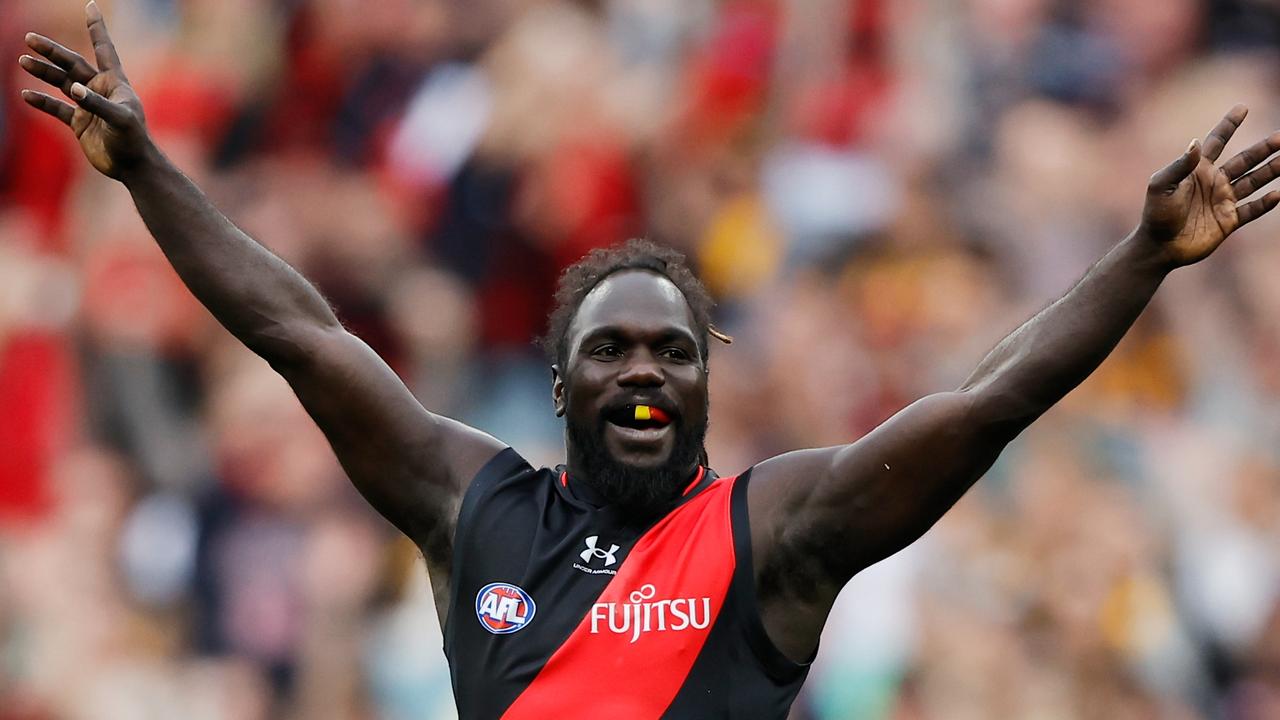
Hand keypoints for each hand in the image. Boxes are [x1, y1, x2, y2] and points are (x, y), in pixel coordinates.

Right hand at [19, 1, 149, 179]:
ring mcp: (88, 106)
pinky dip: (42, 101)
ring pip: (61, 83)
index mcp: (115, 83)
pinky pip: (56, 108)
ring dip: (43, 73)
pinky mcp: (79, 123)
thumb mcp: (119, 120)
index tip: (91, 6)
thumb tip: (73, 89)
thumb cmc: (133, 140)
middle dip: (52, 51)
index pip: (105, 49)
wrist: (132, 167)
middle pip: (72, 64)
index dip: (96, 29)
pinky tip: (26, 94)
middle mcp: (100, 90)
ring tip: (23, 61)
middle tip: (30, 39)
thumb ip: (96, 104)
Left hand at [1140, 105, 1279, 266]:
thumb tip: (1197, 142)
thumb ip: (1180, 165)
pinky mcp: (1228, 221)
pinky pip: (1251, 210)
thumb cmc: (1155, 214)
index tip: (1244, 107)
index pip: (1217, 142)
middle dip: (1264, 148)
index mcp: (1198, 170)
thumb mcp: (1161, 186)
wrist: (1158, 246)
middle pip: (1245, 160)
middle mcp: (1214, 182)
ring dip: (1271, 171)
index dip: (1229, 125)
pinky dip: (1265, 203)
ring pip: (1253, 182)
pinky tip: (1277, 194)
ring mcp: (1222, 201)